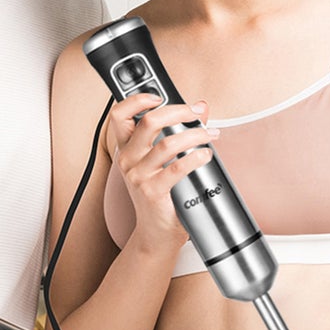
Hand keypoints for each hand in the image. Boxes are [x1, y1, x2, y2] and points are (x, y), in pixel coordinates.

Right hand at [108, 93, 219, 254]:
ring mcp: (138, 176)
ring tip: (210, 135)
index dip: (136, 99)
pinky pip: (177, 168)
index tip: (158, 95)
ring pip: (168, 143)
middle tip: (195, 113)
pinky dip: (197, 157)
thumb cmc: (160, 196)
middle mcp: (128, 160)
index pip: (119, 115)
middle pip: (148, 121)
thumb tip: (200, 108)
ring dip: (195, 134)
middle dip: (177, 111)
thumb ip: (178, 131)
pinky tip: (206, 155)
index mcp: (126, 149)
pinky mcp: (153, 192)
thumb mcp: (162, 162)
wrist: (155, 233)